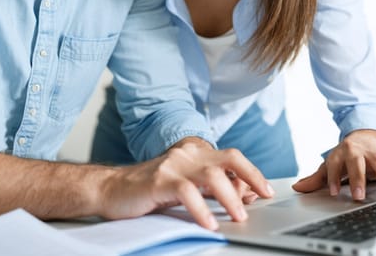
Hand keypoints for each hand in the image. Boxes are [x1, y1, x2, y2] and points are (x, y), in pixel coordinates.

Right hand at [100, 137, 273, 229]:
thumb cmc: (149, 190)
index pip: (232, 158)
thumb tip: (244, 196)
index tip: (264, 191)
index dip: (250, 174)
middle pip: (229, 158)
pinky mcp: (159, 180)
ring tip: (239, 217)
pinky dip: (202, 210)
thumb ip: (211, 188)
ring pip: (212, 175)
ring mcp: (173, 164)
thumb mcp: (186, 186)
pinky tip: (209, 223)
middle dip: (251, 176)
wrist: (111, 189)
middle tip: (264, 196)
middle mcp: (187, 153)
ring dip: (230, 197)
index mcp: (195, 152)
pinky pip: (187, 192)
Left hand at [292, 129, 375, 200]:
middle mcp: (357, 151)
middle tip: (358, 196)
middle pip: (357, 163)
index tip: (333, 192)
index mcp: (340, 153)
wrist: (363, 137)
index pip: (334, 165)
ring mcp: (374, 154)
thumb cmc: (345, 156)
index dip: (333, 178)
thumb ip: (317, 178)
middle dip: (358, 179)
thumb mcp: (330, 165)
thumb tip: (298, 187)